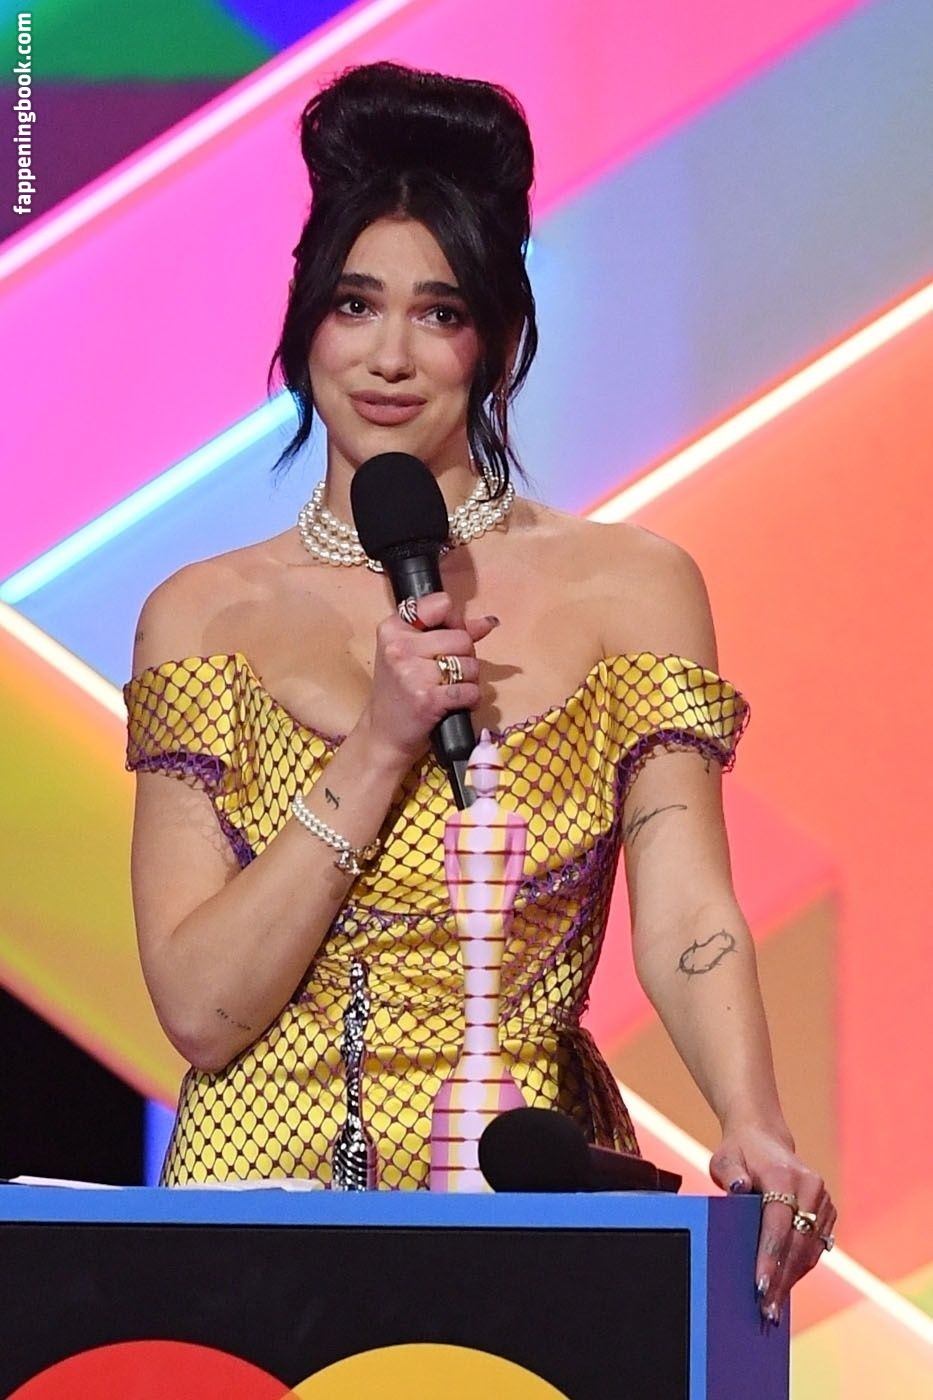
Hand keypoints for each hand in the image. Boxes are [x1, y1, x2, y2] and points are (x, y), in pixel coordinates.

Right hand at [358, 591, 498, 764]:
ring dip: (469, 680)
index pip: (442, 604)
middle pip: (462, 638)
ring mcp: (412, 674)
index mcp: (393, 627)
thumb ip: (450, 632)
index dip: (454, 623)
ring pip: (470, 665)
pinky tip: (456, 704)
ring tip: (449, 689)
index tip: (446, 640)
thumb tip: (489, 621)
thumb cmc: (400, 691)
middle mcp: (400, 647)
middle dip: (464, 656)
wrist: (384, 735)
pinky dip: (471, 699)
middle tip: (447, 673)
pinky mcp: (427, 700)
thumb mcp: (413, 654)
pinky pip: (470, 690)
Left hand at [710, 1123, 836, 1326]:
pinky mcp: (828, 1210)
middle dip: (782, 1279)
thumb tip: (737, 1188)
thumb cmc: (739, 1152)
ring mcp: (822, 1198)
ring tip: (774, 1306)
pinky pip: (816, 1245)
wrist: (764, 1137)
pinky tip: (786, 1285)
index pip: (778, 1224)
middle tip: (767, 1309)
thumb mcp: (725, 1158)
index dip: (770, 1258)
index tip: (760, 1287)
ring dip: (793, 1278)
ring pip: (810, 1248)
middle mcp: (810, 1186)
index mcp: (784, 1175)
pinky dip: (801, 1267)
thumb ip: (730, 1173)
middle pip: (797, 1243)